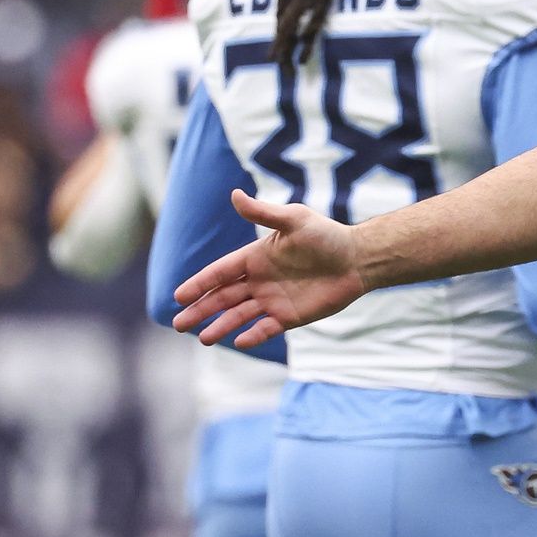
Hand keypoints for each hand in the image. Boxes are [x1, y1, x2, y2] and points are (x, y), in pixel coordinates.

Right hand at [172, 190, 366, 348]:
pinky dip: (253, 335)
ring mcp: (273, 300)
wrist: (358, 258)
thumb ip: (264, 212)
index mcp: (255, 257)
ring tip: (203, 338)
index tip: (179, 296)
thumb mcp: (295, 219)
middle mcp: (259, 280)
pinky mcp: (290, 316)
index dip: (200, 283)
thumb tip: (235, 194)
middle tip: (179, 324)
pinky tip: (239, 342)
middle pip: (223, 297)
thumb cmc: (327, 235)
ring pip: (240, 315)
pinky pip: (267, 328)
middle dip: (201, 310)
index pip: (220, 272)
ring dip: (221, 326)